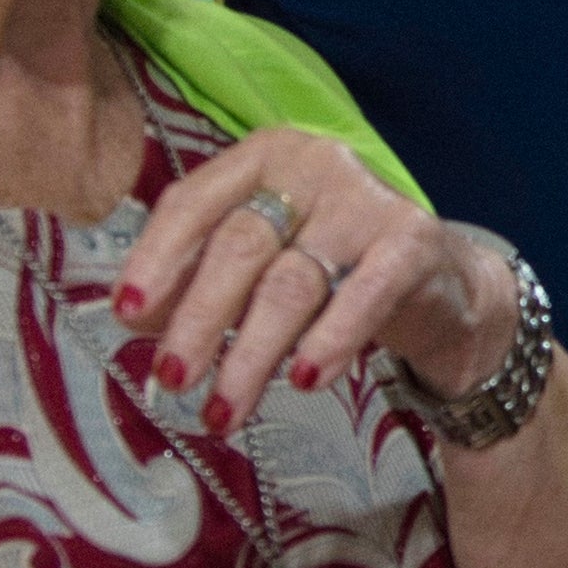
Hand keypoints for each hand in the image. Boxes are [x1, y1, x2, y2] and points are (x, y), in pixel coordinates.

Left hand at [117, 127, 512, 435]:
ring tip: (224, 409)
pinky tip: (302, 381)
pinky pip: (363, 296)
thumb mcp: (262, 268)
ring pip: (290, 282)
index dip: (155, 259)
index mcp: (261, 159)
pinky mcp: (414, 239)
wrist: (441, 288)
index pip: (193, 201)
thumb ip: (201, 281)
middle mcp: (312, 165)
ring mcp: (366, 199)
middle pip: (238, 245)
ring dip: (250, 354)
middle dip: (199, 320)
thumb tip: (138, 319)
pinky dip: (328, 341)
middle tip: (173, 379)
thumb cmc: (333, 274)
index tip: (126, 315)